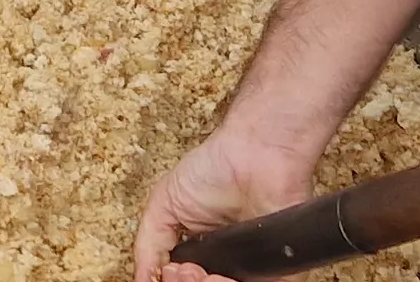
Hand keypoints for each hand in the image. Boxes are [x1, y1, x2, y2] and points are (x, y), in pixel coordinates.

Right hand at [133, 125, 319, 281]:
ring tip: (196, 270)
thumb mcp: (164, 204)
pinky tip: (220, 276)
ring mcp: (251, 267)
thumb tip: (140, 278)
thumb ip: (148, 244)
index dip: (171, 281)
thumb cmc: (214, 169)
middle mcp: (225, 264)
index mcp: (200, 255)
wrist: (254, 152)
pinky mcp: (279, 270)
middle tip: (182, 270)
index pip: (183, 280)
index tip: (167, 270)